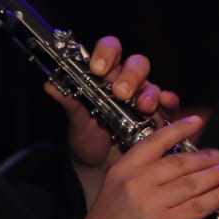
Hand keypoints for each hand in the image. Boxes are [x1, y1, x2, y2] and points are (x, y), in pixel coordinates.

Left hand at [44, 35, 178, 171]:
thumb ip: (68, 102)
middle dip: (130, 75)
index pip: (109, 50)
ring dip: (149, 92)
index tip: (98, 68)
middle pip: (135, 64)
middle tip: (121, 92)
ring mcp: (144, 97)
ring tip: (143, 106)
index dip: (105, 53)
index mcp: (104, 76)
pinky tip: (165, 104)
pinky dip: (169, 101)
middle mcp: (126, 82)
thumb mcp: (77, 122)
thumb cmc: (88, 139)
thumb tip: (50, 85)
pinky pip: (168, 103)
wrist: (100, 168)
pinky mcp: (159, 115)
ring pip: (152, 83)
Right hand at [67, 115, 218, 218]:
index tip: (197, 122)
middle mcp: (138, 183)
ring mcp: (153, 204)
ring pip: (192, 184)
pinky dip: (216, 199)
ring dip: (216, 176)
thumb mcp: (114, 191)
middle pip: (179, 163)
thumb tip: (173, 166)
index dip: (179, 129)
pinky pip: (198, 207)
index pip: (155, 142)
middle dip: (205, 158)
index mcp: (123, 170)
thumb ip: (138, 176)